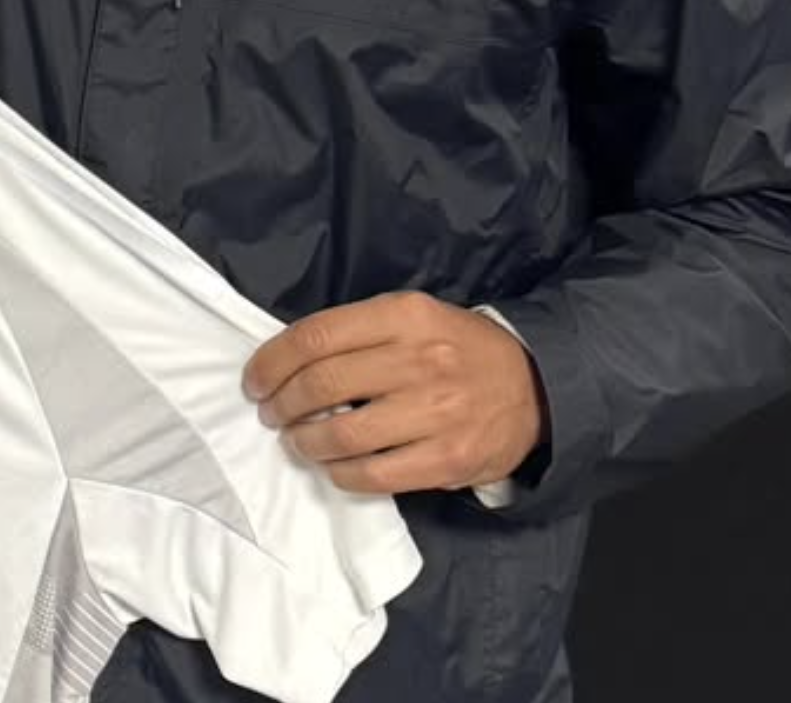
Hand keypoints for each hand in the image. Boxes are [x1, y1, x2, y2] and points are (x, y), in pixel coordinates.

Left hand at [244, 292, 546, 495]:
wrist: (535, 385)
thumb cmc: (456, 347)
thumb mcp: (411, 316)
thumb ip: (358, 332)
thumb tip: (291, 360)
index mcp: (403, 315)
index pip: (315, 337)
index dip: (272, 362)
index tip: (255, 380)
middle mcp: (418, 360)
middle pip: (321, 385)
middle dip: (281, 404)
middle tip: (271, 413)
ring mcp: (436, 412)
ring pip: (343, 434)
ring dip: (305, 442)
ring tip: (297, 441)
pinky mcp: (448, 459)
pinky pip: (375, 476)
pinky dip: (342, 475)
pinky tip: (333, 467)